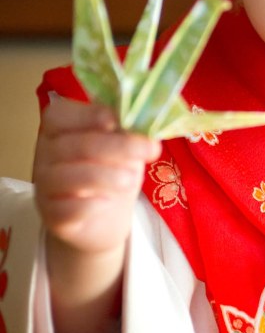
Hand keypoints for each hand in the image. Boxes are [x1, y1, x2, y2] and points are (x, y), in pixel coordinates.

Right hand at [34, 97, 159, 252]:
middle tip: (150, 150)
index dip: (88, 115)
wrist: (103, 218)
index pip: (59, 115)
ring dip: (107, 176)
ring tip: (132, 180)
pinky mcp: (52, 216)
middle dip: (118, 146)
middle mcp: (45, 155)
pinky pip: (69, 209)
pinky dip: (92, 205)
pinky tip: (107, 202)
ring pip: (69, 177)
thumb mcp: (122, 145)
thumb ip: (126, 131)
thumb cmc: (111, 170)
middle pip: (75, 146)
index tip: (116, 122)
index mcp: (58, 129)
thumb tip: (145, 125)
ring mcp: (45, 187)